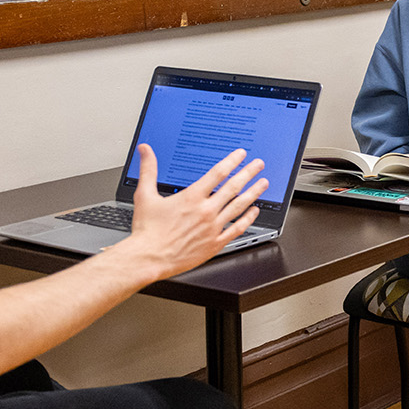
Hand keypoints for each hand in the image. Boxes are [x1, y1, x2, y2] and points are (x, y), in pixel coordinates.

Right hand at [117, 145, 267, 280]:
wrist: (149, 258)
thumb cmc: (147, 231)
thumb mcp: (145, 195)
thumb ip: (148, 169)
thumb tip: (145, 150)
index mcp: (191, 197)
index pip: (218, 173)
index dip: (232, 161)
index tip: (241, 154)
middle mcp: (205, 211)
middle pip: (233, 187)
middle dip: (249, 173)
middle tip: (259, 165)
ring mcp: (212, 228)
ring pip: (239, 206)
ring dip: (253, 193)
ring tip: (263, 184)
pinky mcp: (215, 243)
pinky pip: (237, 229)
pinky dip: (248, 219)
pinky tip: (254, 212)